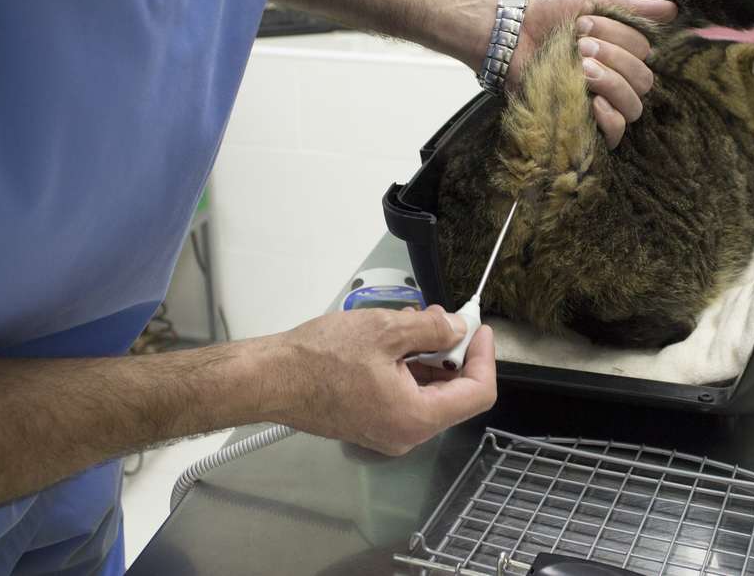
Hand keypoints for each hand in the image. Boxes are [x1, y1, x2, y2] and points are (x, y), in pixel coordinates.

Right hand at [257, 305, 495, 455]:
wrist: (270, 378)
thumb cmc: (317, 360)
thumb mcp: (386, 330)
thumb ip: (432, 329)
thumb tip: (456, 328)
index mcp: (415, 418)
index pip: (476, 393)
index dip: (483, 357)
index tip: (479, 330)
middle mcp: (405, 434)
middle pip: (454, 394)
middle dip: (453, 352)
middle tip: (446, 319)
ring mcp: (387, 431)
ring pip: (428, 392)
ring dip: (430, 356)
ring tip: (414, 323)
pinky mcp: (371, 421)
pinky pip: (406, 395)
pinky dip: (409, 367)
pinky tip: (396, 340)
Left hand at [508, 0, 676, 148]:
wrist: (506, 31)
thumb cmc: (546, 9)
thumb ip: (632, 6)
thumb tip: (674, 9)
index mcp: (618, 50)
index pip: (645, 53)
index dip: (621, 39)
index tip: (584, 24)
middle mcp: (612, 77)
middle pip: (643, 80)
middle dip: (615, 58)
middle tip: (580, 45)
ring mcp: (598, 102)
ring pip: (634, 106)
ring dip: (612, 83)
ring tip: (581, 67)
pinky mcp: (580, 124)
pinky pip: (616, 134)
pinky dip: (610, 118)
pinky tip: (592, 101)